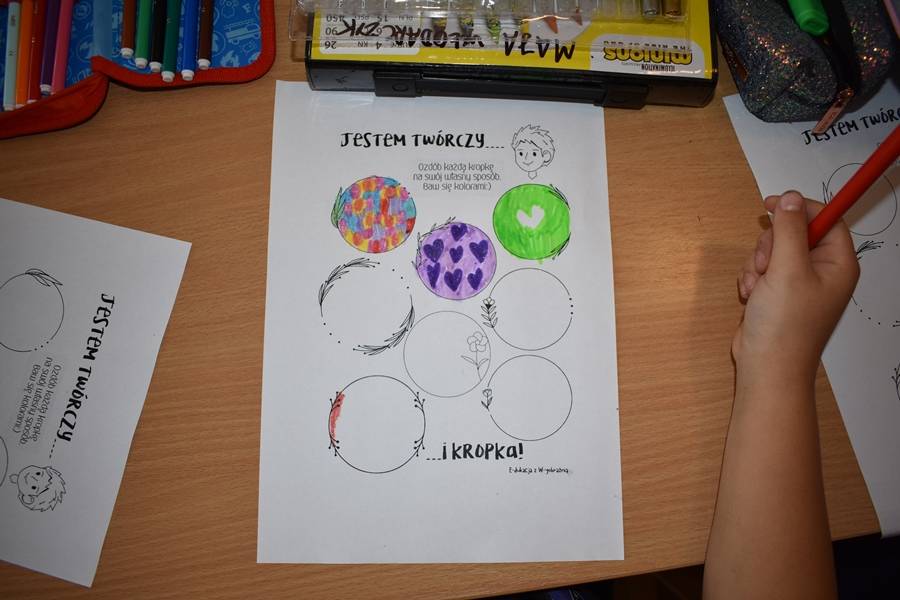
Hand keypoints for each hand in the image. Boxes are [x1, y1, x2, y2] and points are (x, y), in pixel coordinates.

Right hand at [733, 191, 858, 376]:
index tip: (771, 204)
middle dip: (770, 245)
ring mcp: (798, 282)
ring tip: (758, 286)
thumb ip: (788, 229)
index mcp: (838, 263)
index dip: (799, 208)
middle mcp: (822, 270)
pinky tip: (752, 295)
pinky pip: (761, 268)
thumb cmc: (785, 324)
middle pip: (794, 232)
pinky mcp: (778, 292)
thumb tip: (790, 198)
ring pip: (772, 250)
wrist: (766, 366)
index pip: (825, 219)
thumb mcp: (787, 269)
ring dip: (757, 263)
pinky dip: (752, 278)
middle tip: (766, 265)